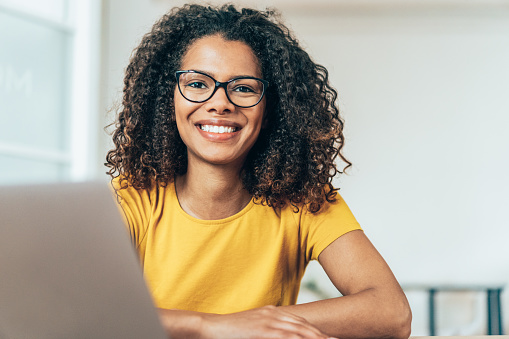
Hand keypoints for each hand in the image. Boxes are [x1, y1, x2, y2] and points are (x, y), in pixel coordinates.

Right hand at [201, 305, 333, 338]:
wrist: (210, 327)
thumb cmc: (231, 332)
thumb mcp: (254, 328)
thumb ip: (268, 331)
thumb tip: (281, 335)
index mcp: (272, 313)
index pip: (300, 323)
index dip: (316, 331)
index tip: (330, 338)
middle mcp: (273, 314)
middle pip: (304, 326)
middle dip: (322, 335)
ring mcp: (268, 321)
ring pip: (299, 331)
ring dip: (316, 337)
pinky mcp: (262, 330)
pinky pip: (286, 336)